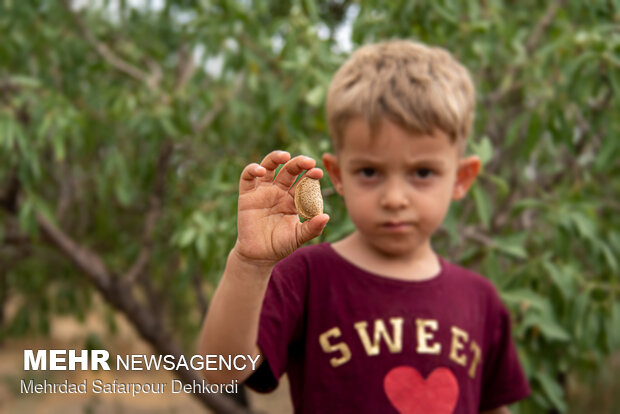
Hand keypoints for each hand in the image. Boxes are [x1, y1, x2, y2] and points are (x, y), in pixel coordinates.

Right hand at [233, 150, 329, 266]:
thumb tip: (326, 217)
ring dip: (276, 158)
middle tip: (308, 162)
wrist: (259, 255)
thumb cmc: (280, 245)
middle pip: (288, 169)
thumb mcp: (299, 237)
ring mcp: (263, 191)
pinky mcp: (247, 194)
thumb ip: (312, 228)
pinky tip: (261, 170)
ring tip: (285, 156)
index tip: (318, 173)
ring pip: (269, 166)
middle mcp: (278, 191)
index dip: (310, 175)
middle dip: (299, 163)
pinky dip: (252, 169)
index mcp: (293, 198)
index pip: (303, 181)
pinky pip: (247, 177)